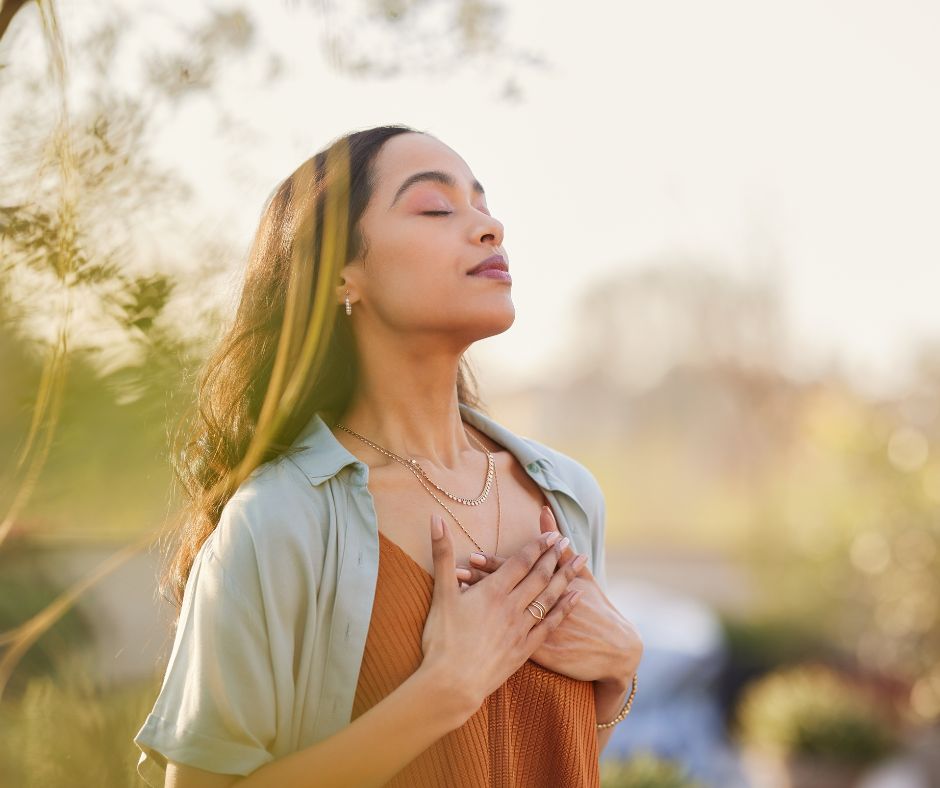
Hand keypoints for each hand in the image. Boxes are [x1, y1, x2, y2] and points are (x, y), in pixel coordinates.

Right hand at [420, 513, 583, 715]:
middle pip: (539, 576)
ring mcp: (521, 628)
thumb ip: (442, 554)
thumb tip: (436, 518)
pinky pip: (551, 624)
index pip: (520, 562)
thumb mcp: (440, 593)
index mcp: (493, 591)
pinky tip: (576, 597)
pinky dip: (565, 608)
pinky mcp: (525, 649)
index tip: (551, 534)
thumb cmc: (442, 639)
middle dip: (554, 556)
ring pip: (550, 597)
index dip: (537, 546)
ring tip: (580, 561)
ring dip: (566, 577)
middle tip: (568, 541)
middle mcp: (512, 606)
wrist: (452, 684)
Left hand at [455, 506, 642, 685]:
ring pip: (500, 617)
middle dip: (480, 583)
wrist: (614, 650)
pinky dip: (489, 634)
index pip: (516, 573)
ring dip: (479, 607)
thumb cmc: (597, 609)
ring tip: (457, 597)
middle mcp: (539, 609)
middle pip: (505, 593)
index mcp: (549, 588)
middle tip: (456, 572)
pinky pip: (507, 642)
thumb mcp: (582, 577)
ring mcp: (537, 633)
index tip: (472, 555)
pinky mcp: (537, 654)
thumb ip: (560, 548)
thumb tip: (545, 512)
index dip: (494, 565)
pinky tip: (469, 630)